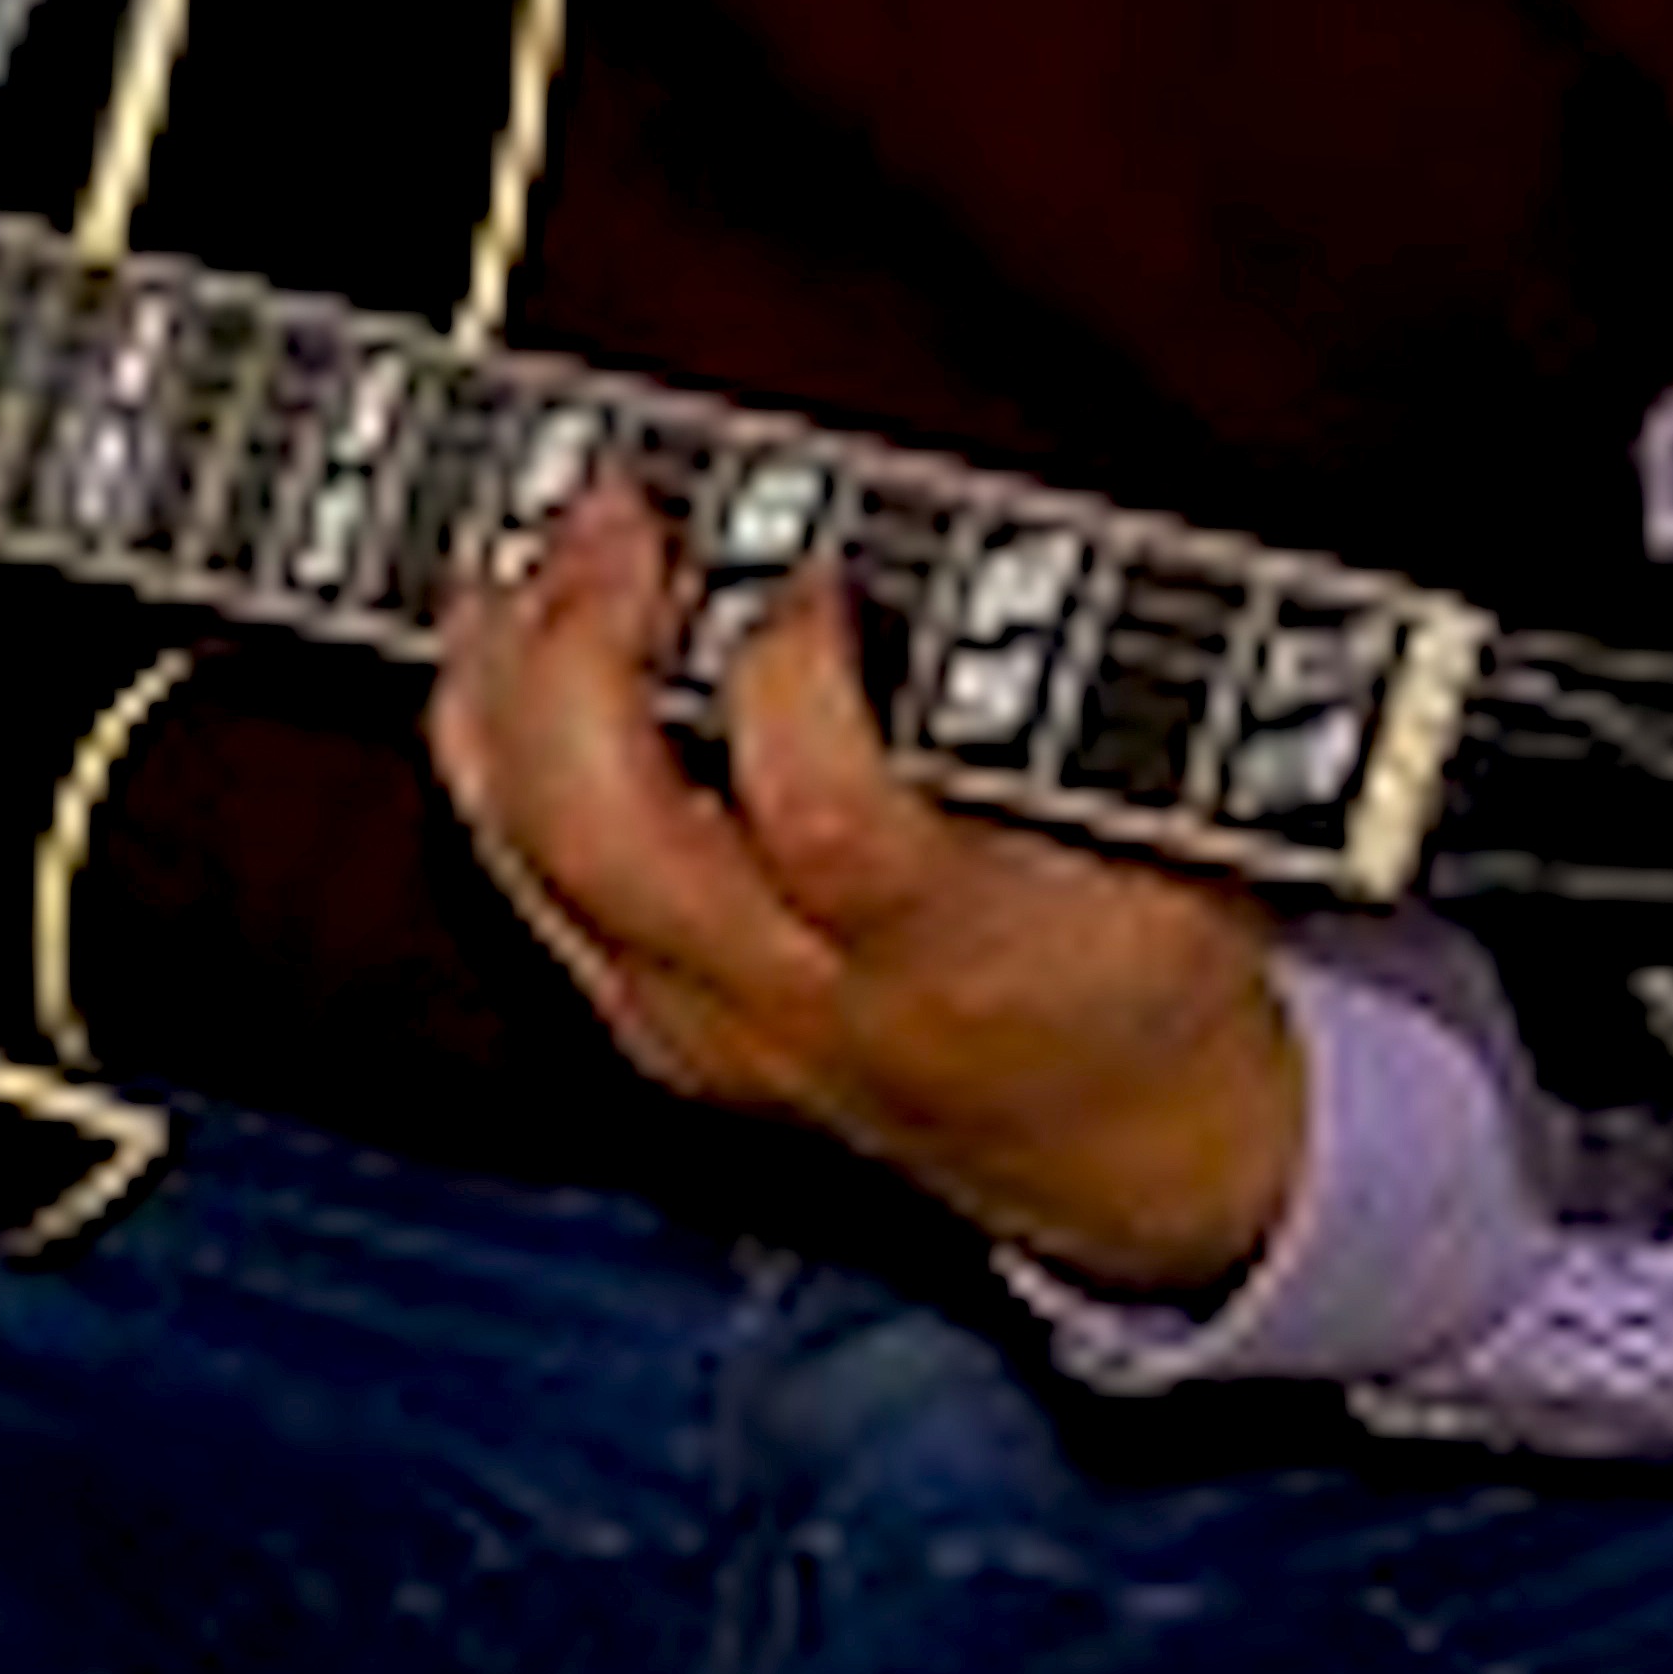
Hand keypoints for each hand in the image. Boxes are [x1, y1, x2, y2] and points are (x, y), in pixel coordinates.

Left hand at [427, 478, 1304, 1291]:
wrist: (1117, 1154)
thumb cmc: (1148, 960)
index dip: (792, 673)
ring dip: (501, 673)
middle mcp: (795, 1008)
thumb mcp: (1180, 824)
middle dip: (580, 647)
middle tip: (620, 519)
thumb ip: (1080, 699)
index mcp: (957, 957)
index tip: (819, 575)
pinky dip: (492, 736)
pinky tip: (505, 635)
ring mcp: (695, 1025)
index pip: (825, 824)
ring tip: (534, 548)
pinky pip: (513, 868)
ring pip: (521, 852)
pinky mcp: (639, 1020)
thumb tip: (981, 543)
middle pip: (606, 840)